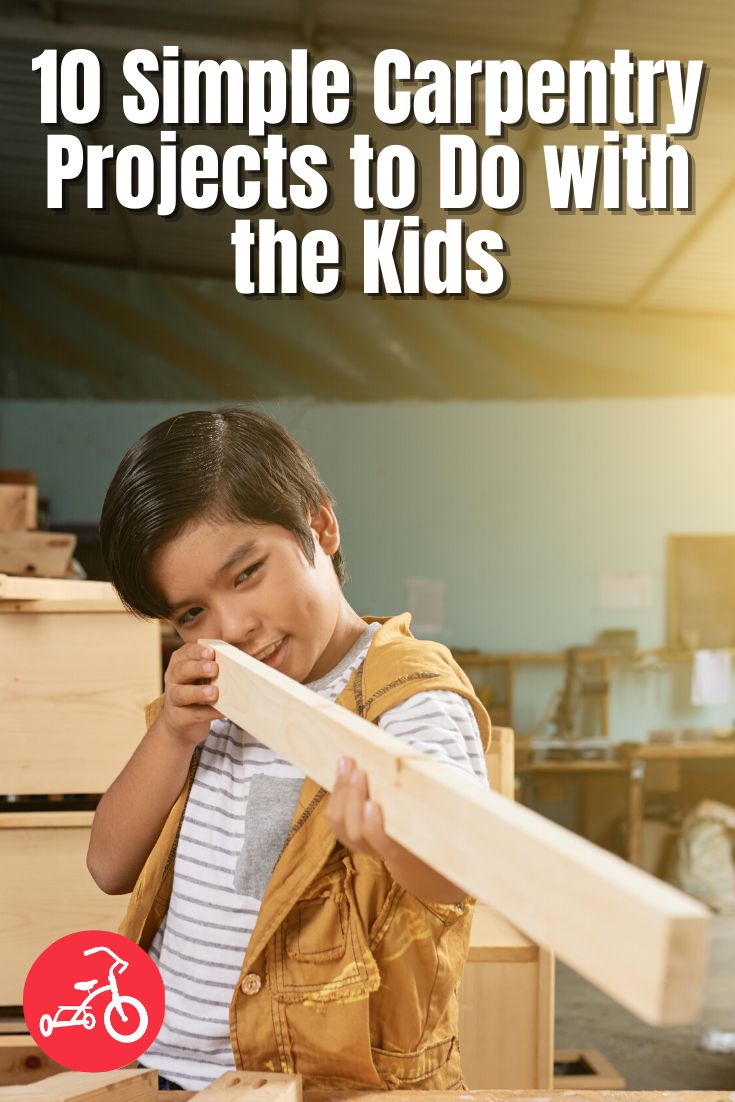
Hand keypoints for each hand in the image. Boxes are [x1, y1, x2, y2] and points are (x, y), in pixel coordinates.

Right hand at [158, 643, 220, 747]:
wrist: (181, 720)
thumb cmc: (198, 688)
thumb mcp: (203, 674)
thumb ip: (215, 665)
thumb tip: (239, 660)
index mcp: (180, 662)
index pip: (186, 652)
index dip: (197, 652)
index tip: (211, 652)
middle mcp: (173, 678)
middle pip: (181, 670)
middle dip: (198, 668)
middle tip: (214, 668)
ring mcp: (173, 699)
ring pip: (181, 693)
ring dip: (198, 692)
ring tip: (214, 692)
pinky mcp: (178, 717)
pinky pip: (193, 714)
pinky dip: (208, 712)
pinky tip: (221, 711)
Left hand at [327, 756, 466, 903]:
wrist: (412, 848)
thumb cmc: (428, 822)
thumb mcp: (433, 814)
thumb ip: (429, 798)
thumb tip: (436, 768)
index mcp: (404, 851)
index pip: (384, 845)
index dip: (374, 828)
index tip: (372, 805)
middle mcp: (377, 850)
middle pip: (357, 831)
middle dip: (355, 799)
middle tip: (360, 772)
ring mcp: (359, 843)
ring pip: (341, 823)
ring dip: (342, 791)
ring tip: (348, 763)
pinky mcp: (347, 832)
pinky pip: (334, 816)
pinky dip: (336, 792)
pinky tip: (342, 769)